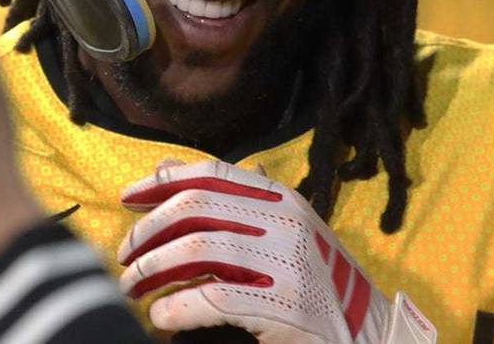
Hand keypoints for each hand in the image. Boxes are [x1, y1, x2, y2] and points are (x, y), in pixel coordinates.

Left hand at [117, 160, 396, 343]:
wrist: (370, 332)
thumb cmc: (317, 281)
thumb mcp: (282, 230)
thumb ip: (230, 200)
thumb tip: (169, 166)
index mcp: (281, 199)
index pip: (210, 174)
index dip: (162, 183)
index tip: (126, 199)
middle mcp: (286, 221)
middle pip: (195, 208)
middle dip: (148, 231)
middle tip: (124, 255)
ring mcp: (289, 262)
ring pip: (198, 249)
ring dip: (153, 268)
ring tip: (131, 287)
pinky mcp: (287, 306)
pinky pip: (215, 299)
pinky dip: (178, 307)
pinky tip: (160, 315)